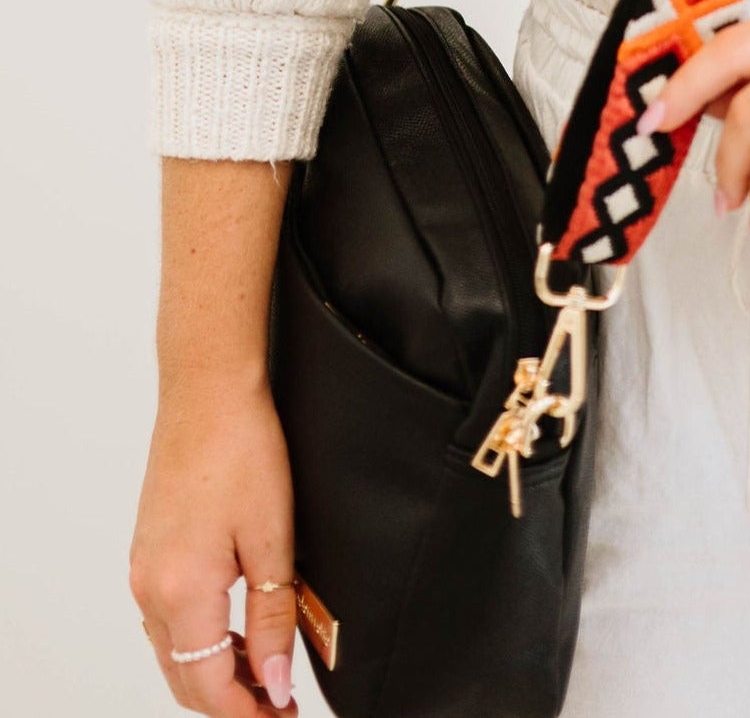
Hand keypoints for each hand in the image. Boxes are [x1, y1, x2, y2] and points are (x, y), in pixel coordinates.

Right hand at [130, 376, 298, 712]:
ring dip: (214, 674)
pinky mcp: (148, 551)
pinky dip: (198, 641)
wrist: (207, 390)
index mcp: (181, 592)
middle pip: (185, 679)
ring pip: (174, 653)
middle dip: (231, 702)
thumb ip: (273, 619)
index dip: (248, 714)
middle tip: (279, 705)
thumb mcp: (273, 540)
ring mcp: (144, 570)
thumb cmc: (243, 449)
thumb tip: (273, 683)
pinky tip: (234, 632)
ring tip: (264, 673)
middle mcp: (150, 589)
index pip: (210, 687)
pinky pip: (167, 620)